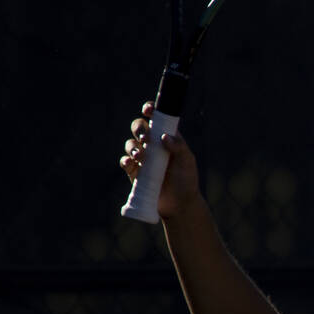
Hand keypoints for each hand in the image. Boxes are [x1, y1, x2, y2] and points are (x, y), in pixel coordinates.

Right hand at [119, 101, 201, 218]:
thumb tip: (164, 137)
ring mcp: (142, 158)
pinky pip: (125, 161)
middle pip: (139, 127)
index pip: (156, 119)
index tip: (148, 109)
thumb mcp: (187, 162)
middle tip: (146, 138)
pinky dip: (126, 160)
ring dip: (133, 146)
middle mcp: (153, 145)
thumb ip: (179, 147)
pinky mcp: (134, 172)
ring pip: (130, 144)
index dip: (150, 111)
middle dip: (139, 129)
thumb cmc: (186, 180)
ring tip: (141, 155)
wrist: (179, 204)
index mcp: (167, 137)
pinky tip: (131, 162)